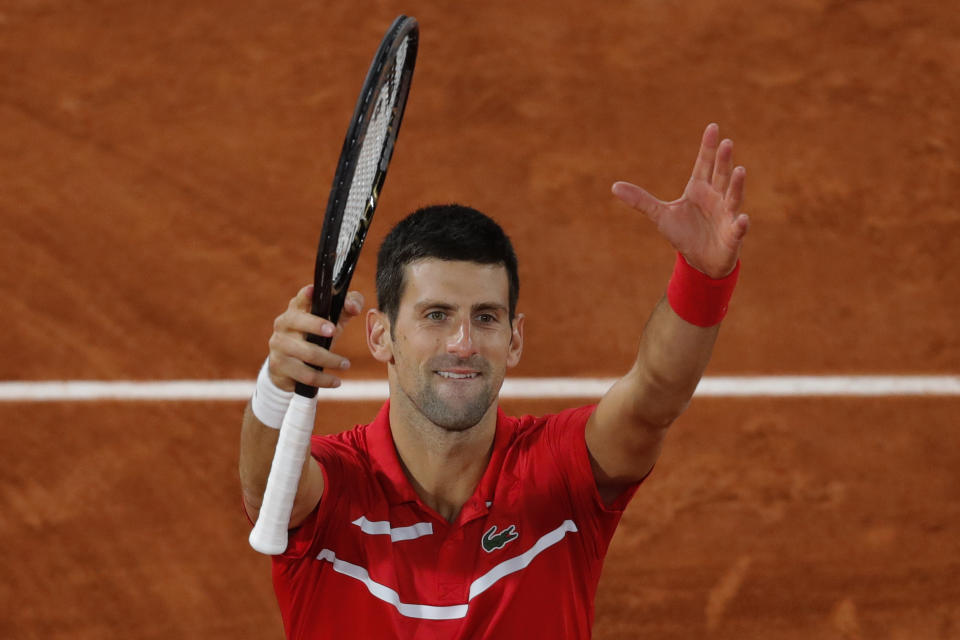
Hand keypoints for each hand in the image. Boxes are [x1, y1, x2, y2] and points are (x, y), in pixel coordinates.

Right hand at [266, 286, 364, 389]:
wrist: (288, 368)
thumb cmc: (316, 336)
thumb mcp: (333, 320)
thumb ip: (348, 307)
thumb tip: (354, 307)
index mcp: (296, 309)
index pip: (300, 298)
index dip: (306, 294)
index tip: (313, 291)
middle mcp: (283, 324)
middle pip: (298, 321)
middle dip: (316, 325)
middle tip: (335, 331)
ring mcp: (279, 345)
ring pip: (307, 353)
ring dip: (330, 359)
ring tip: (345, 364)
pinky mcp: (279, 366)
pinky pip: (305, 374)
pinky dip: (324, 379)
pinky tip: (336, 381)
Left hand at [612, 123, 749, 277]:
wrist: (700, 261)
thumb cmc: (683, 233)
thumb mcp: (660, 215)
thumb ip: (641, 200)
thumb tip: (614, 186)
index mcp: (699, 189)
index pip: (704, 164)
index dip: (708, 147)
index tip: (712, 127)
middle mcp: (716, 197)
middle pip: (720, 175)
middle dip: (723, 160)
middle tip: (727, 142)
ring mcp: (727, 215)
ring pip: (733, 197)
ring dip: (736, 185)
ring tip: (740, 170)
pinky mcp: (732, 235)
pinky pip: (738, 228)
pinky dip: (741, 224)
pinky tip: (742, 220)